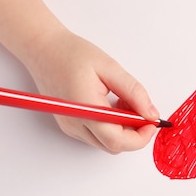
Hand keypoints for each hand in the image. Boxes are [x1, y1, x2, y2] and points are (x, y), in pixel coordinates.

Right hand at [21, 28, 159, 153]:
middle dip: (134, 132)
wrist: (43, 49)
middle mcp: (75, 124)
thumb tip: (151, 114)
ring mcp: (70, 127)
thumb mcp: (110, 68)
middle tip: (140, 108)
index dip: (141, 137)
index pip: (118, 140)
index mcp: (85, 109)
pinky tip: (111, 105)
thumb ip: (134, 92)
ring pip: (106, 143)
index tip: (152, 122)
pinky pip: (96, 136)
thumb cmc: (72, 54)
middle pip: (114, 146)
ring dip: (123, 130)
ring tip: (123, 102)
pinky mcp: (69, 125)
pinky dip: (111, 126)